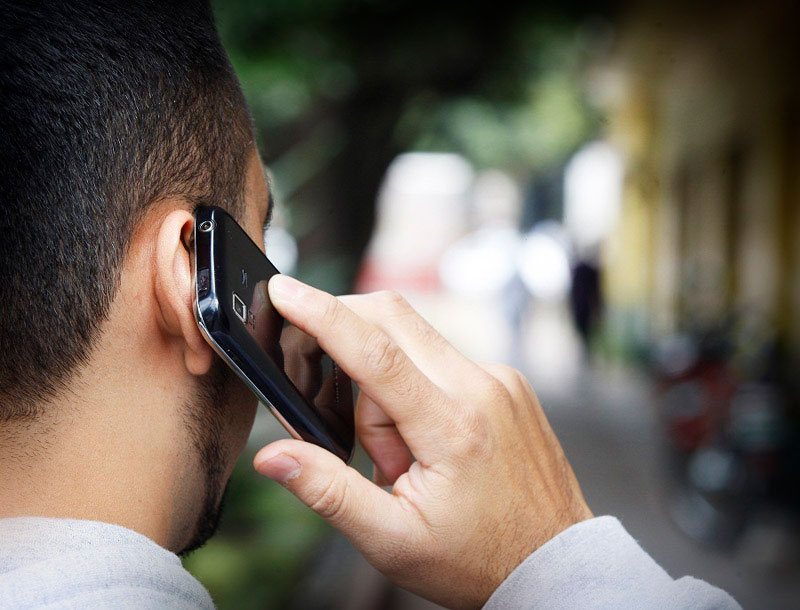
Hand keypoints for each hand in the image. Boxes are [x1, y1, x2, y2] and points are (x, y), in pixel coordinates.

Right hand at [254, 275, 592, 609]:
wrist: (552, 561)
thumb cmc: (476, 558)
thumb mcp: (393, 540)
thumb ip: (328, 491)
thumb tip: (274, 456)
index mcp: (453, 427)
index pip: (373, 351)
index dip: (321, 314)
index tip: (284, 290)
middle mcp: (482, 387)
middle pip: (391, 322)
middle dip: (349, 355)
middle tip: (358, 431)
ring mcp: (500, 378)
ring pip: (412, 345)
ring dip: (387, 389)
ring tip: (408, 458)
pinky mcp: (507, 379)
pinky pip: (441, 359)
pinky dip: (418, 389)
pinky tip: (432, 441)